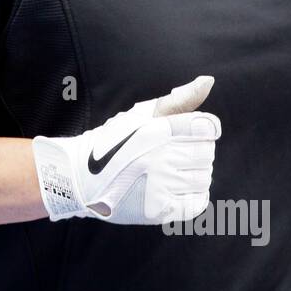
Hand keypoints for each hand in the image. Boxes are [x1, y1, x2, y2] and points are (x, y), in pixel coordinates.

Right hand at [31, 76, 219, 223]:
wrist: (82, 177)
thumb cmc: (116, 142)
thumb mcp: (143, 114)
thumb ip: (179, 99)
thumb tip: (208, 81)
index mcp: (157, 128)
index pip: (207, 128)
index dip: (199, 131)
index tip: (183, 135)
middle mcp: (160, 156)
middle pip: (206, 154)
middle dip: (193, 153)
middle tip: (169, 155)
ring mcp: (160, 185)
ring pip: (203, 178)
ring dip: (192, 176)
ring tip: (168, 173)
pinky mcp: (159, 209)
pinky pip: (198, 201)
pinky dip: (191, 196)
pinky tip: (173, 189)